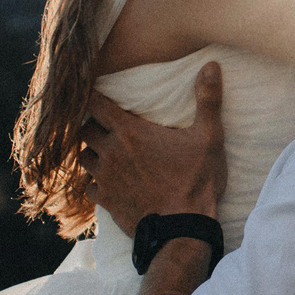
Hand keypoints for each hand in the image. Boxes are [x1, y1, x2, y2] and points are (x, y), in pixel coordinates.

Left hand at [82, 61, 226, 235]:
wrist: (182, 229)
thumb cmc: (196, 181)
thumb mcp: (209, 137)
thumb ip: (208, 100)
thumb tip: (212, 65)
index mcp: (129, 131)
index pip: (94, 103)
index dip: (92, 97)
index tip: (97, 94)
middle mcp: (110, 152)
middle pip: (83, 130)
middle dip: (91, 125)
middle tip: (105, 126)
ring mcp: (105, 178)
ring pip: (82, 158)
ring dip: (91, 153)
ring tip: (104, 153)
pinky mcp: (106, 201)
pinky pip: (87, 187)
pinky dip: (93, 183)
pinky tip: (106, 183)